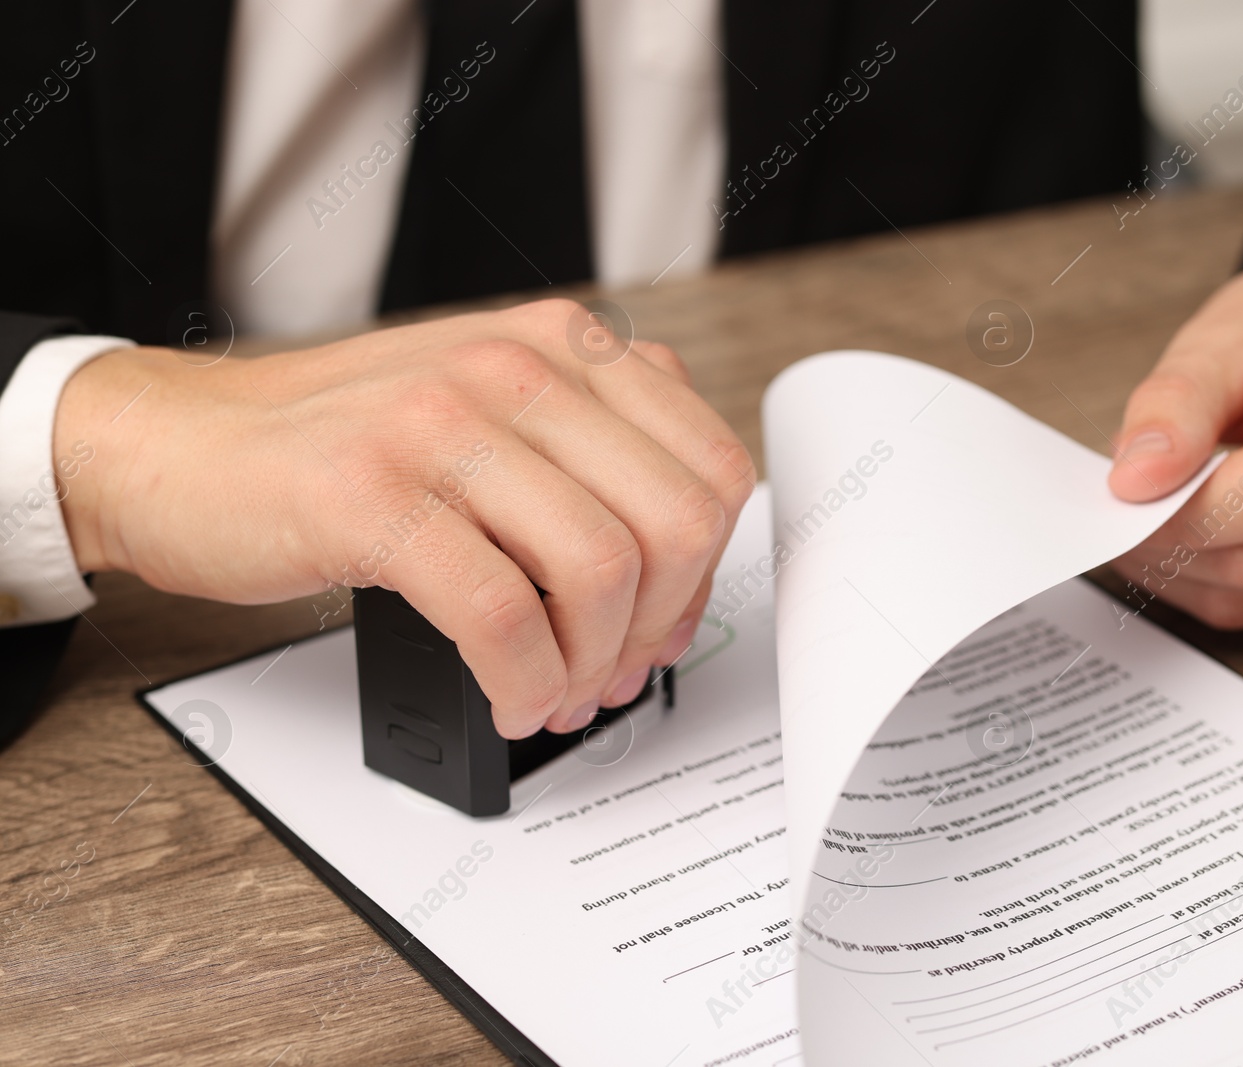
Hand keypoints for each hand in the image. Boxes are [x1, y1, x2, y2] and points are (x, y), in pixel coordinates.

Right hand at [55, 299, 754, 736]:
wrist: (178, 446)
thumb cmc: (340, 447)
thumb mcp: (491, 420)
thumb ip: (590, 465)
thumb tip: (678, 581)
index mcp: (565, 346)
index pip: (712, 465)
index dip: (704, 572)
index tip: (663, 623)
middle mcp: (517, 368)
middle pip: (674, 524)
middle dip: (659, 628)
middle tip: (612, 673)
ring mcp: (443, 424)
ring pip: (599, 570)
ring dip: (590, 666)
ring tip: (556, 694)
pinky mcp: (370, 494)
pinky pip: (501, 614)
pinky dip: (524, 681)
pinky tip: (511, 698)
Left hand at [1106, 227, 1242, 627]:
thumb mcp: (1228, 333)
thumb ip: (1176, 403)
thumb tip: (1134, 481)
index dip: (1192, 508)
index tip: (1124, 494)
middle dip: (1173, 542)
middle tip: (1117, 509)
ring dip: (1185, 569)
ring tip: (1152, 514)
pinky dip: (1219, 583)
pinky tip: (1200, 534)